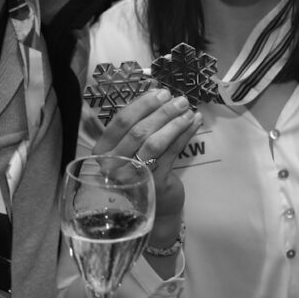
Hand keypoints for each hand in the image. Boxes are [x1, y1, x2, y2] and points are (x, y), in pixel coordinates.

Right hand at [92, 89, 201, 218]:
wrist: (156, 205)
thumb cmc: (141, 168)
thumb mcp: (131, 146)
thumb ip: (137, 123)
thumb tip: (156, 92)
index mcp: (103, 150)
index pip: (121, 121)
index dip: (142, 105)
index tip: (160, 93)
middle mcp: (113, 165)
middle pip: (139, 131)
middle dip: (162, 112)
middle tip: (180, 100)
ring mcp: (133, 176)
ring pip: (155, 142)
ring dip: (174, 123)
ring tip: (188, 110)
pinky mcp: (154, 182)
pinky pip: (171, 153)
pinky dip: (184, 135)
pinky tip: (194, 123)